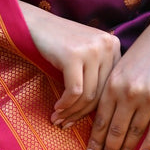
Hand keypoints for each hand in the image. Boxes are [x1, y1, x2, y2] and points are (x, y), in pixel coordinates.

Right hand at [18, 0, 120, 124]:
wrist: (35, 25)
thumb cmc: (58, 46)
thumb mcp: (85, 57)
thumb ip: (96, 75)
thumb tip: (100, 114)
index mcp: (114, 47)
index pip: (110, 88)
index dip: (94, 109)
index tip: (77, 120)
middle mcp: (108, 46)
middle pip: (101, 94)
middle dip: (81, 114)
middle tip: (65, 124)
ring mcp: (92, 49)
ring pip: (88, 95)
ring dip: (71, 112)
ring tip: (58, 119)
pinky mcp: (74, 55)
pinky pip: (74, 91)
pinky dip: (65, 104)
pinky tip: (56, 108)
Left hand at [85, 5, 149, 149]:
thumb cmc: (144, 52)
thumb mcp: (120, 67)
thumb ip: (110, 91)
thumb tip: (101, 121)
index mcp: (113, 85)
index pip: (100, 121)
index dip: (95, 143)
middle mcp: (129, 93)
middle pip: (115, 131)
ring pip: (134, 132)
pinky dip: (149, 143)